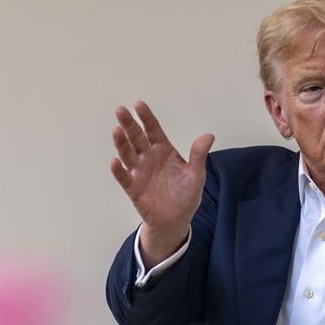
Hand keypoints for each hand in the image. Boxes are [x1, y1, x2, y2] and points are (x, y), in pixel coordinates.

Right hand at [110, 101, 213, 264]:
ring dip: (121, 143)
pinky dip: (119, 170)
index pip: (153, 130)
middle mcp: (148, 158)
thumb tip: (209, 135)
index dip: (146, 118)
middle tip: (120, 110)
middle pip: (136, 138)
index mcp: (163, 150)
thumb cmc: (186, 195)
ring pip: (128, 154)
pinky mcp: (133, 188)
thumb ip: (198, 155)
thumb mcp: (196, 174)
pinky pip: (124, 177)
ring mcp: (139, 172)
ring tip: (117, 130)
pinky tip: (115, 161)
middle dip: (129, 124)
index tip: (139, 105)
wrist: (177, 220)